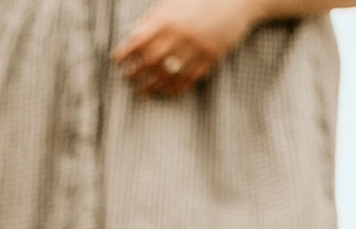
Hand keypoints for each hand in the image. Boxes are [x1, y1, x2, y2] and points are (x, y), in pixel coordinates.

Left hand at [112, 0, 259, 95]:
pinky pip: (188, 79)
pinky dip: (175, 88)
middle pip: (149, 62)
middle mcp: (178, 37)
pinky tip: (166, 93)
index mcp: (167, 20)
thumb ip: (155, 18)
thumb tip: (134, 36)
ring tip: (142, 92)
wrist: (238, 0)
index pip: (137, 42)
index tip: (117, 61)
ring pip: (166, 75)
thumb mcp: (175, 2)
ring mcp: (194, 49)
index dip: (125, 54)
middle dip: (135, 73)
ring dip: (151, 86)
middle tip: (127, 79)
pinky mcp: (209, 58)